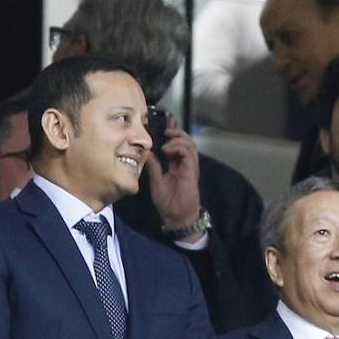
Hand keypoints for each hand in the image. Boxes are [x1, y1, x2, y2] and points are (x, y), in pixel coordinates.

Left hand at [144, 118, 203, 240]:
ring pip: (189, 144)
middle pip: (185, 141)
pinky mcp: (192, 171)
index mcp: (177, 165)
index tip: (167, 122)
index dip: (173, 132)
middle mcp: (185, 164)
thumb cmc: (167, 202)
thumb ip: (153, 166)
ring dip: (177, 138)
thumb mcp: (156, 181)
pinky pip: (187, 153)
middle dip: (177, 131)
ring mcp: (190, 167)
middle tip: (167, 127)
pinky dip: (178, 148)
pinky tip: (168, 149)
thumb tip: (146, 152)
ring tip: (167, 138)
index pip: (176, 144)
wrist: (176, 216)